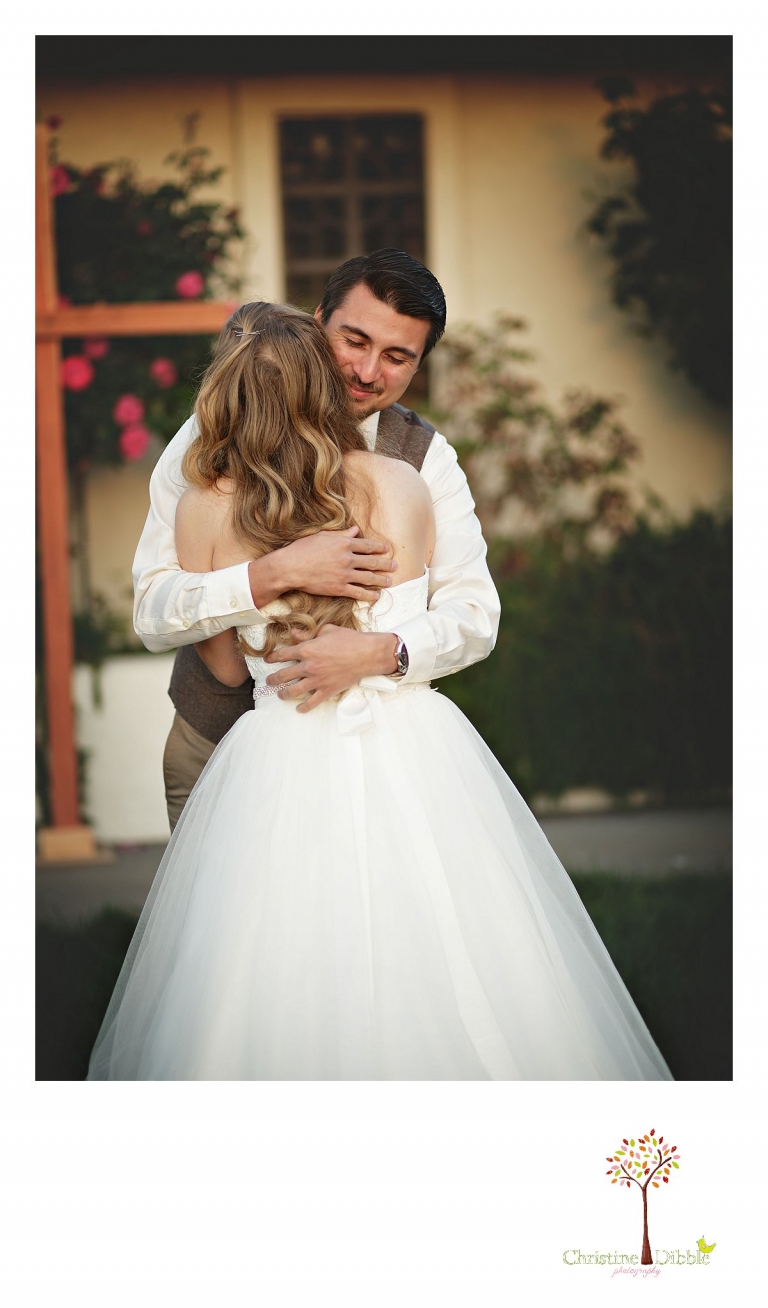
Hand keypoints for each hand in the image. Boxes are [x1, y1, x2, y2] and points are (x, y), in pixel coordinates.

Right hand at [249, 526, 395, 607]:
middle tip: (395, 566)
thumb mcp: (323, 536)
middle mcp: (347, 558)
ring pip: (368, 578)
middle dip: (385, 564)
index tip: (387, 549)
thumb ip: (342, 534)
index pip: (367, 545)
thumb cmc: (303, 549)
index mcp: (344, 543)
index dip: (379, 547)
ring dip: (381, 580)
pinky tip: (376, 596)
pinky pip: (358, 592)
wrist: (290, 567)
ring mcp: (344, 574)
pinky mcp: (339, 588)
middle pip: (372, 562)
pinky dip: (369, 595)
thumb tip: (355, 530)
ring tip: (389, 581)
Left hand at [264, 625, 398, 712]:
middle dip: (273, 679)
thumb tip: (293, 633)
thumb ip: (307, 633)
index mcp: (307, 649)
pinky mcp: (327, 690)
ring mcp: (317, 680)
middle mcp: (309, 666)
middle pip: (283, 675)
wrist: (366, 654)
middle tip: (269, 681)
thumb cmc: (348, 639)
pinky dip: (304, 707)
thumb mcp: (326, 630)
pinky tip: (299, 709)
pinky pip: (312, 702)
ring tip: (280, 695)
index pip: (282, 655)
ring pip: (293, 691)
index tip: (268, 660)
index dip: (272, 657)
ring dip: (284, 694)